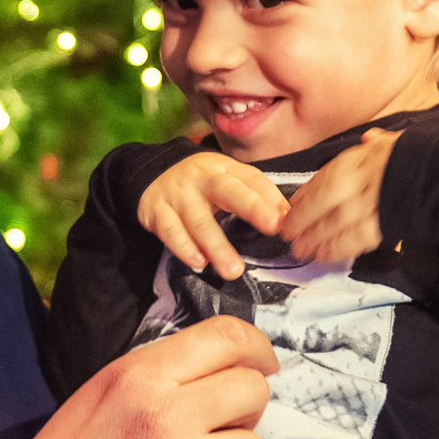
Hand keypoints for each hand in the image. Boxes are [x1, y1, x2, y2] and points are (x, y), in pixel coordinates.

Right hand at [136, 153, 290, 279]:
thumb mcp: (227, 180)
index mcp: (224, 168)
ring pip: (198, 220)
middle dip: (251, 207)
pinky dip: (184, 248)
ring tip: (233, 270)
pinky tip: (199, 262)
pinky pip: (171, 231)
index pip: (251, 179)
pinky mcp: (156, 211)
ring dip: (216, 245)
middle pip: (227, 191)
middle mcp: (201, 178)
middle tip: (271, 225)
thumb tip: (286, 218)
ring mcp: (177, 194)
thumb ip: (256, 195)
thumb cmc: (201, 184)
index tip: (285, 219)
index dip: (269, 197)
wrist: (152, 173)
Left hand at [279, 128, 399, 263]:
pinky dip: (335, 250)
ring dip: (313, 240)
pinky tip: (323, 255)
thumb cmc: (415, 157)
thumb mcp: (391, 142)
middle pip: (318, 207)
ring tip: (302, 250)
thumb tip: (370, 137)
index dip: (302, 199)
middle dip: (300, 223)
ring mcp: (363, 208)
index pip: (318, 183)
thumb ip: (375, 144)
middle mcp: (351, 185)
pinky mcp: (378, 228)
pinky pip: (350, 242)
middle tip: (288, 235)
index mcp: (351, 164)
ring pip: (330, 227)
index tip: (291, 209)